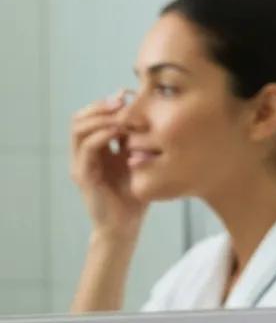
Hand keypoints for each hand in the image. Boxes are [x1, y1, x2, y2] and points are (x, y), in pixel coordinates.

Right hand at [70, 91, 146, 237]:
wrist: (126, 227)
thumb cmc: (135, 197)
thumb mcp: (140, 163)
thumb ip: (139, 143)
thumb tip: (150, 116)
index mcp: (96, 150)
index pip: (92, 117)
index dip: (107, 104)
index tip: (129, 94)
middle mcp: (84, 154)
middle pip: (81, 118)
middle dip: (102, 105)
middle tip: (123, 99)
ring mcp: (80, 164)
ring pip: (79, 128)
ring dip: (101, 117)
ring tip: (122, 112)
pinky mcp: (83, 175)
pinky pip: (87, 148)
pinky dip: (102, 135)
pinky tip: (119, 130)